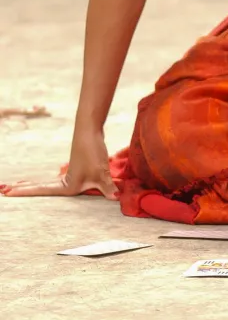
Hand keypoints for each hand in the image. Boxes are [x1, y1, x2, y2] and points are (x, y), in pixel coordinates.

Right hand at [0, 128, 117, 199]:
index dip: (25, 192)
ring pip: (48, 183)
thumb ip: (108, 187)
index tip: (8, 191)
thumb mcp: (101, 172)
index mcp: (68, 185)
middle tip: (4, 190)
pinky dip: (47, 182)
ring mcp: (70, 172)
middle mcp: (66, 180)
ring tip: (17, 186)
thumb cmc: (92, 151)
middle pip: (40, 187)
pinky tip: (47, 184)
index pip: (42, 191)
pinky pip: (58, 178)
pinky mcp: (76, 166)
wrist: (90, 129)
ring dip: (33, 185)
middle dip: (24, 189)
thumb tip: (116, 198)